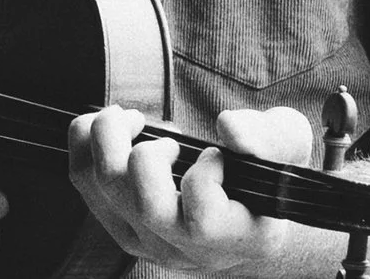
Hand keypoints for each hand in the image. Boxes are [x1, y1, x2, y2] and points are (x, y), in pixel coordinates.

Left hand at [69, 104, 312, 274]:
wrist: (243, 199)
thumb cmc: (265, 168)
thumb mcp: (288, 144)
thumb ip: (270, 137)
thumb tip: (229, 130)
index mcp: (240, 239)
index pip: (203, 220)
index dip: (204, 175)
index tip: (216, 155)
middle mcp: (190, 250)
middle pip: (146, 208)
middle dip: (147, 155)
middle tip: (168, 137)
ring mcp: (148, 240)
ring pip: (104, 189)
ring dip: (110, 139)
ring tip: (132, 119)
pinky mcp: (116, 220)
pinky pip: (82, 179)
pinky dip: (86, 140)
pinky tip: (114, 124)